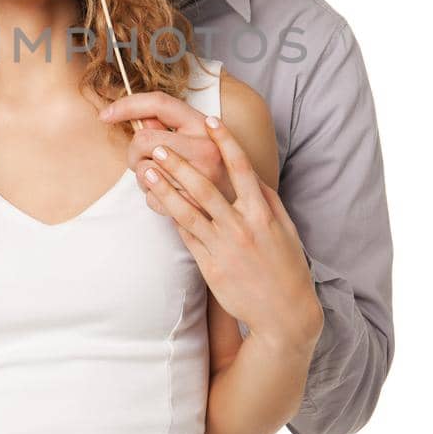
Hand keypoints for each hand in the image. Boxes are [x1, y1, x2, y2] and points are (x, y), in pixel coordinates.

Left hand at [98, 91, 235, 207]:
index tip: (105, 114)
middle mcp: (205, 149)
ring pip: (143, 171)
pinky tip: (169, 198)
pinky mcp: (194, 206)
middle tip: (143, 162)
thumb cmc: (219, 170)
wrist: (247, 210)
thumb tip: (137, 117)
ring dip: (144, 178)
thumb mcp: (203, 140)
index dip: (127, 105)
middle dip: (134, 153)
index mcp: (205, 126)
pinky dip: (153, 199)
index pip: (159, 103)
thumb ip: (171, 128)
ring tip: (161, 180)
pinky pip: (151, 198)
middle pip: (143, 140)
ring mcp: (200, 179)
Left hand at [140, 116, 324, 354]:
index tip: (211, 120)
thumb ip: (266, 198)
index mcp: (262, 213)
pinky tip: (157, 202)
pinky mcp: (210, 267)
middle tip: (158, 145)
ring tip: (146, 172)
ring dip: (164, 189)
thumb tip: (249, 171)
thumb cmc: (286, 265)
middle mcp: (242, 227)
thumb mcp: (285, 228)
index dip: (226, 141)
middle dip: (180, 163)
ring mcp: (224, 247)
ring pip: (187, 212)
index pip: (241, 168)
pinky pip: (186, 236)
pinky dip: (172, 217)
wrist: (284, 313)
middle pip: (205, 187)